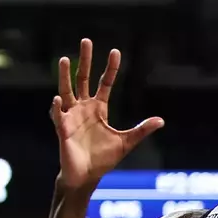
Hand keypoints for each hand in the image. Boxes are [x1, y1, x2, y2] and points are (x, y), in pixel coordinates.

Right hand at [51, 38, 163, 192]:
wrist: (86, 176)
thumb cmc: (103, 159)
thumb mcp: (126, 142)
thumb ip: (141, 130)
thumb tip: (161, 121)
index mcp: (99, 109)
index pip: (105, 83)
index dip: (111, 68)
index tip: (115, 51)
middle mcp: (83, 108)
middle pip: (83, 79)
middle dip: (85, 60)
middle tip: (86, 40)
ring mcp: (71, 117)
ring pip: (66, 91)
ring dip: (65, 76)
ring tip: (65, 59)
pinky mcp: (63, 130)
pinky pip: (58, 116)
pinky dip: (56, 108)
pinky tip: (57, 100)